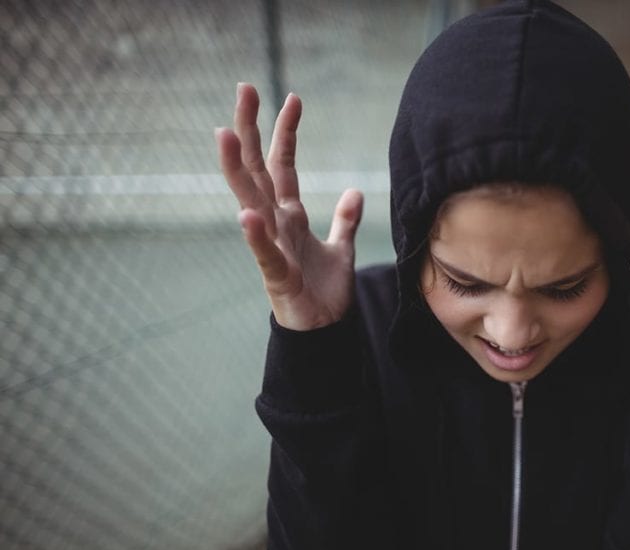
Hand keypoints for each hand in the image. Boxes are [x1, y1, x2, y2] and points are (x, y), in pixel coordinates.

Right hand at [216, 83, 361, 330]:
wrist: (323, 331)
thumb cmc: (324, 292)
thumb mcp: (341, 249)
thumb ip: (345, 220)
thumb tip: (355, 190)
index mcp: (289, 215)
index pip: (282, 164)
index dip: (286, 132)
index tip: (293, 98)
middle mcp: (274, 224)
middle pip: (256, 169)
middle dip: (251, 130)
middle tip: (244, 89)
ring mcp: (271, 246)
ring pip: (250, 201)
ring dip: (237, 169)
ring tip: (226, 135)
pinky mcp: (275, 275)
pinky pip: (264, 252)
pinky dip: (256, 235)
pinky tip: (246, 214)